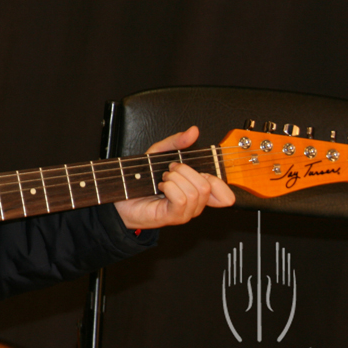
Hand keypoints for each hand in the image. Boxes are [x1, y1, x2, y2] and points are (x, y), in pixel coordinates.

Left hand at [114, 126, 234, 229]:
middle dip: (185, 171)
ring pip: (195, 192)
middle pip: (207, 186)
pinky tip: (161, 187)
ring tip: (163, 179)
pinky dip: (169, 187)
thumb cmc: (141, 179)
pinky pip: (182, 199)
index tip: (202, 170)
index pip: (226, 196)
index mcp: (197, 191)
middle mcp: (195, 204)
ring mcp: (186, 213)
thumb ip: (177, 142)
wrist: (121, 197)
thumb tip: (194, 131)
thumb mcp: (159, 154)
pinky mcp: (174, 217)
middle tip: (169, 170)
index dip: (219, 181)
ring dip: (174, 179)